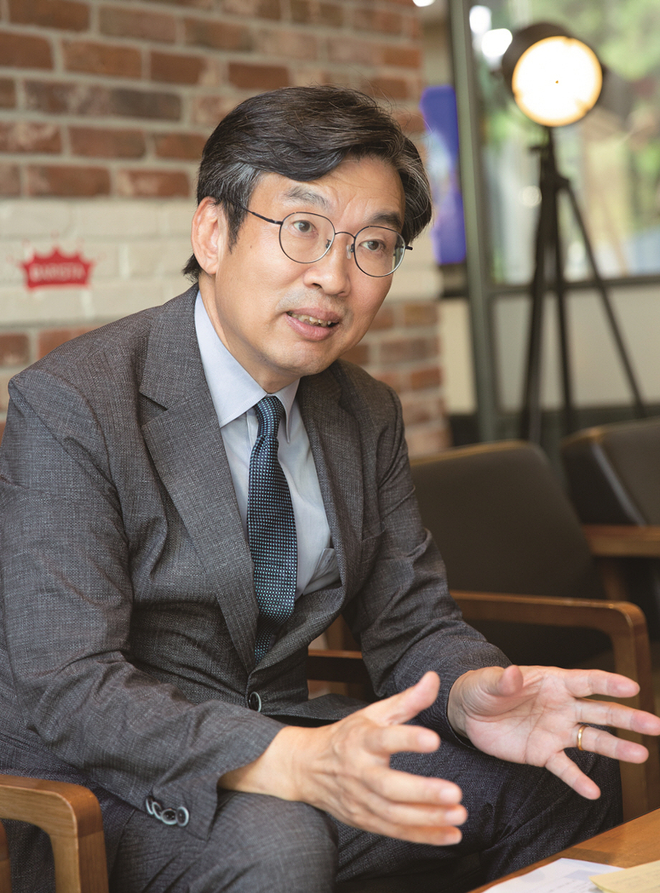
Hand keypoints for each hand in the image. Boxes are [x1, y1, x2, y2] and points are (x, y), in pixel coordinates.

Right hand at [220, 672, 466, 844]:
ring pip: (394, 815)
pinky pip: (395, 832)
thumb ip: (407, 700)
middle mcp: (359, 772)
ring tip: (459, 814)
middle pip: (389, 786)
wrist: (306, 767)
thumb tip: (434, 678)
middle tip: (455, 792)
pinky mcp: (364, 821)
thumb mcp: (374, 713)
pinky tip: (451, 834)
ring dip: (428, 818)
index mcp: (361, 740)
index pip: (384, 739)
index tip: (434, 739)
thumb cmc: (347, 736)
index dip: (408, 739)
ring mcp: (360, 800)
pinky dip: (423, 837)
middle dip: (423, 792)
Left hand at [448, 664, 659, 798]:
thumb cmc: (483, 688)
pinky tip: (593, 792)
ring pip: (592, 740)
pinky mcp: (543, 754)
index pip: (586, 681)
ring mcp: (555, 731)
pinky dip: (578, 780)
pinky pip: (565, 768)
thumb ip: (502, 681)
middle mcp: (561, 707)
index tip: (633, 687)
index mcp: (553, 682)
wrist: (468, 714)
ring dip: (616, 747)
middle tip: (655, 725)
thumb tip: (512, 674)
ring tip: (641, 755)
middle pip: (600, 712)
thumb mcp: (487, 681)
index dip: (609, 683)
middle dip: (628, 717)